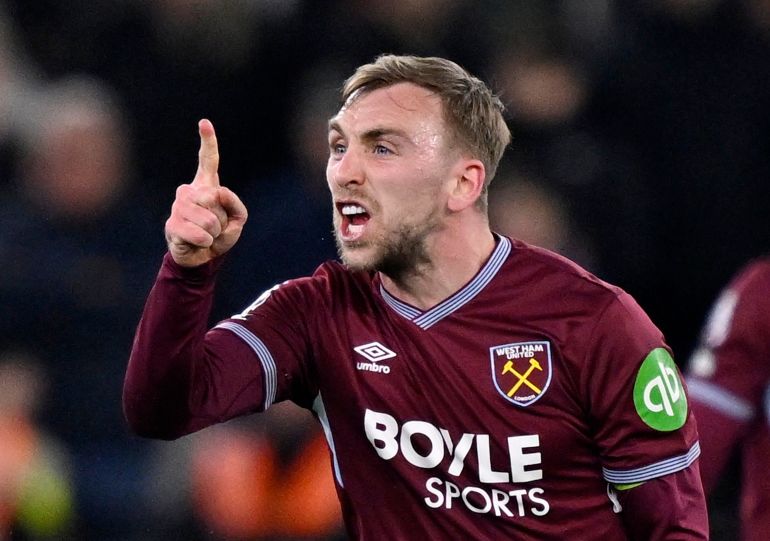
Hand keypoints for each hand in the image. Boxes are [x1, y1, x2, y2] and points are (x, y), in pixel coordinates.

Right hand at [165, 119, 247, 266]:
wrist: (201, 258)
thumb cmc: (220, 235)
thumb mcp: (238, 220)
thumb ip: (235, 203)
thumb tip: (217, 191)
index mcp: (206, 186)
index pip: (208, 160)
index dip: (208, 141)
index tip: (204, 122)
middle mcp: (189, 191)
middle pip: (216, 199)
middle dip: (224, 219)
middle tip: (215, 228)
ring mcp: (178, 207)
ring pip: (209, 219)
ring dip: (215, 233)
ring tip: (207, 236)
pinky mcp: (172, 225)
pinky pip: (199, 234)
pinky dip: (205, 242)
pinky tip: (198, 243)